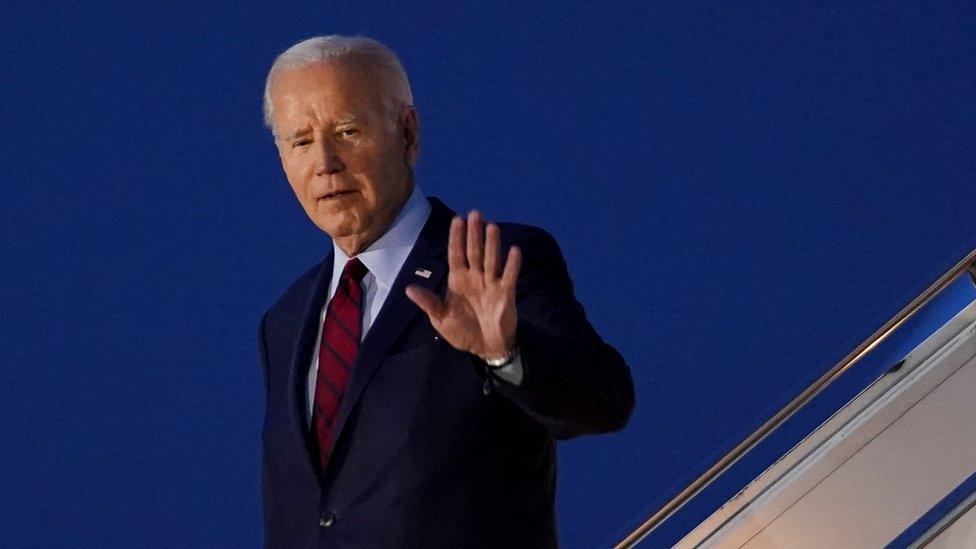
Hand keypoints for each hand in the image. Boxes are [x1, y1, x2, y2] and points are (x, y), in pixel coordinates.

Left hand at [405, 210, 520, 359]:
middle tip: (475, 213)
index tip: (457, 219)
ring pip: (491, 260)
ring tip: (492, 226)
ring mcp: (491, 284)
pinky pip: (509, 276)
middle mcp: (475, 278)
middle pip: (474, 252)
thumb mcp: (441, 320)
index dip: (456, 238)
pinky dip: (512, 264)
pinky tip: (514, 250)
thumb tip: (408, 289)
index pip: (456, 254)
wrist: (486, 348)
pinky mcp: (506, 294)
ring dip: (492, 244)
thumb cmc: (463, 332)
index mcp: (458, 281)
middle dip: (474, 234)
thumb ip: (428, 303)